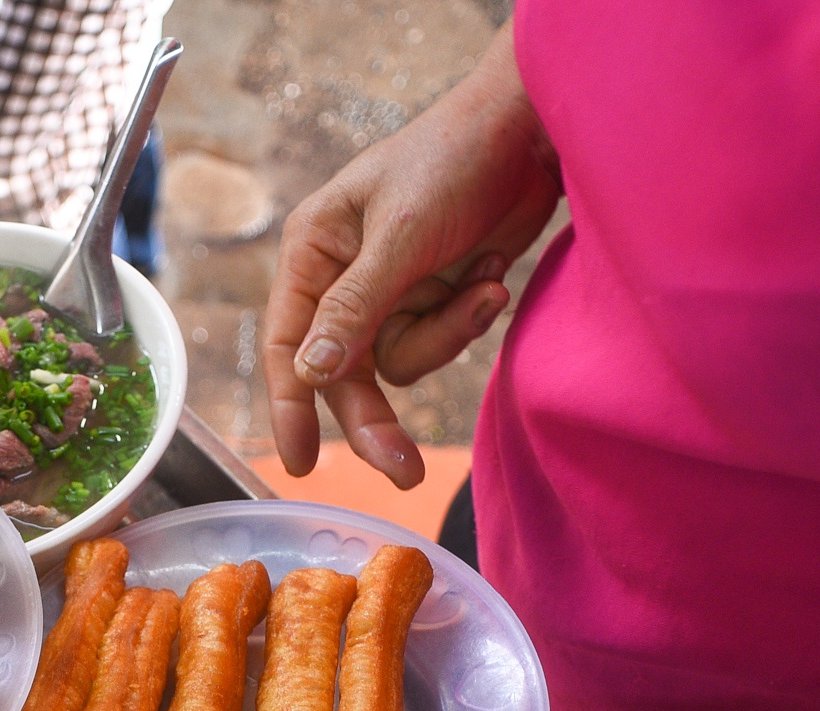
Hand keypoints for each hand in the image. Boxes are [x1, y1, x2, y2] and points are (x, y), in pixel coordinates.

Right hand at [265, 25, 562, 485]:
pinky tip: (491, 276)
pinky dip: (467, 319)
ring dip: (446, 336)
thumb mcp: (401, 236)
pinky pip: (439, 342)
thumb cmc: (453, 161)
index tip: (300, 463)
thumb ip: (355, 309)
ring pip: (399, 363)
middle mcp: (341, 277)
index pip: (289, 344)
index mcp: (314, 252)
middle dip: (378, 416)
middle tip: (404, 470)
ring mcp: (390, 291)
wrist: (530, 131)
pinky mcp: (433, 297)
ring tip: (483, 287)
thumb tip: (310, 374)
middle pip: (344, 373)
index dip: (291, 406)